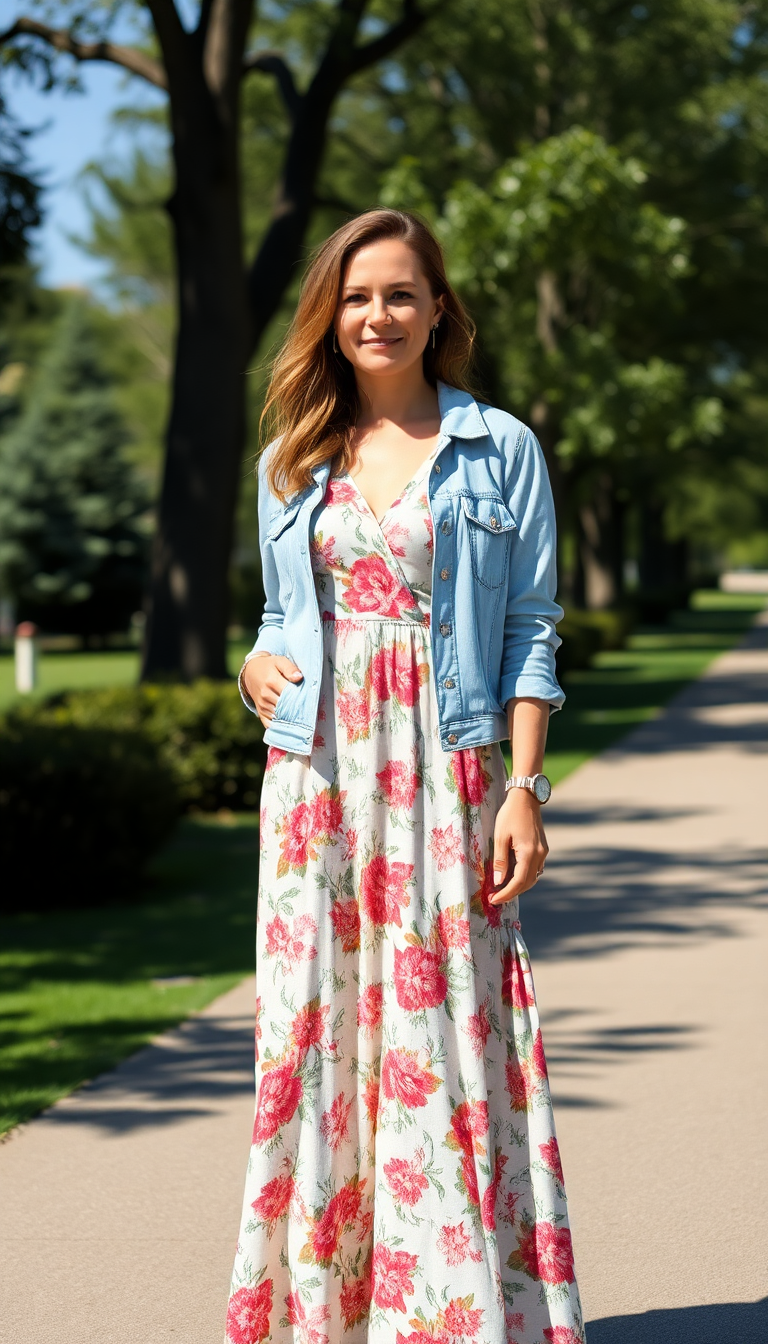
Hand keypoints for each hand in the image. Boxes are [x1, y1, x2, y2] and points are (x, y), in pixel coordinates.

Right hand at [242, 653, 302, 729]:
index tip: (310, 700)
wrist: (251, 672)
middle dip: (297, 709)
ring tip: (301, 717)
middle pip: (286, 707)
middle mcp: (266, 695)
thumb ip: (290, 668)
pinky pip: (271, 724)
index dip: (301, 698)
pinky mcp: (260, 712)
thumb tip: (299, 677)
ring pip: (280, 716)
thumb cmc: (269, 666)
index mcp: (271, 682)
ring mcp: (262, 705)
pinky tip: (289, 724)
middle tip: (308, 710)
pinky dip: (280, 725)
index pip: (290, 694)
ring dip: (290, 718)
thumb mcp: (280, 661)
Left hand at [490, 787, 548, 904]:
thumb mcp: (500, 837)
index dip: (506, 894)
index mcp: (529, 853)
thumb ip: (500, 861)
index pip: (519, 882)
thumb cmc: (510, 814)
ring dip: (518, 886)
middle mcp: (540, 855)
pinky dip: (524, 876)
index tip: (493, 900)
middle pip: (528, 883)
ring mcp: (543, 852)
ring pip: (533, 877)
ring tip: (502, 889)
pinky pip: (535, 869)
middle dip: (512, 893)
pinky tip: (512, 875)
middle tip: (496, 898)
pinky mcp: (543, 848)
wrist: (526, 797)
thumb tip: (499, 882)